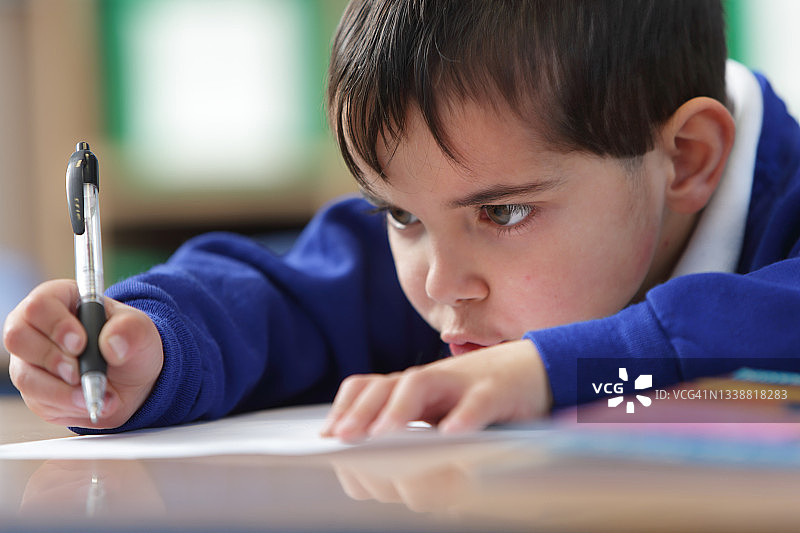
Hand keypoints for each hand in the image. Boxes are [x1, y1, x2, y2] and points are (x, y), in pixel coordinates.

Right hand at [3, 279, 163, 428]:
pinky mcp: (35, 389)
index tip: (81, 343)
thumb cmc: (131, 346)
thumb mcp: (142, 331)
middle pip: (17, 337)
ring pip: (25, 375)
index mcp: (62, 300)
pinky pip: (37, 400)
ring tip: (92, 393)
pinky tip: (91, 402)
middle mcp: (38, 327)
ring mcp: (32, 360)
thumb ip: (131, 329)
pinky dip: (67, 405)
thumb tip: (110, 344)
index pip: (39, 305)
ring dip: (61, 390)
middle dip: (52, 359)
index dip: (56, 325)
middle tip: (80, 372)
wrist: (133, 381)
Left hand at [321, 339, 551, 441]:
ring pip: (421, 386)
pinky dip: (465, 416)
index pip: (368, 390)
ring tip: (382, 436)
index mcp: (413, 390)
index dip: (346, 411)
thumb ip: (409, 431)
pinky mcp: (498, 391)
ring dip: (398, 410)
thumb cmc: (482, 399)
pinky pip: (478, 402)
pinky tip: (452, 434)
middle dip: (360, 413)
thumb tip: (368, 472)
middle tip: (342, 440)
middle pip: (385, 386)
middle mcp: (431, 382)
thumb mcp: (440, 412)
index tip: (329, 438)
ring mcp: (463, 382)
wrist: (539, 371)